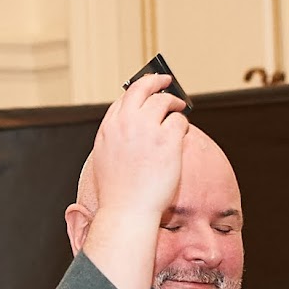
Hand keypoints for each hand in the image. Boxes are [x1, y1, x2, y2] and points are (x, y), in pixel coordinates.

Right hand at [90, 72, 188, 222]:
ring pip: (164, 101)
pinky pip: (180, 120)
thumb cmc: (119, 191)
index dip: (137, 93)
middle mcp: (126, 123)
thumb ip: (117, 136)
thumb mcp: (106, 156)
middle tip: (165, 79)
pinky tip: (182, 129)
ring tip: (179, 106)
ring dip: (174, 102)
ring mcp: (147, 130)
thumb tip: (132, 123)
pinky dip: (182, 122)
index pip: (124, 99)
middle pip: (142, 89)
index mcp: (108, 127)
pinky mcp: (168, 140)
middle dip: (155, 81)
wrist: (128, 209)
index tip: (145, 89)